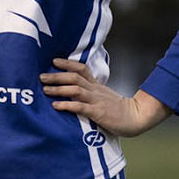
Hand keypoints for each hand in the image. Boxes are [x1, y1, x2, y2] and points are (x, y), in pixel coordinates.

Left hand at [41, 58, 170, 137]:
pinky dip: (67, 105)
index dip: (68, 63)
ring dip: (59, 89)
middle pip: (74, 77)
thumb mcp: (104, 96)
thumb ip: (90, 93)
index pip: (82, 69)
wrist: (137, 117)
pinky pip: (80, 107)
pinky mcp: (98, 113)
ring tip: (45, 89)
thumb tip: (73, 90)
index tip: (54, 61)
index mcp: (96, 86)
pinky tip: (56, 105)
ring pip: (75, 90)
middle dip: (56, 76)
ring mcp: (96, 101)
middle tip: (41, 76)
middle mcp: (95, 90)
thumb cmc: (118, 109)